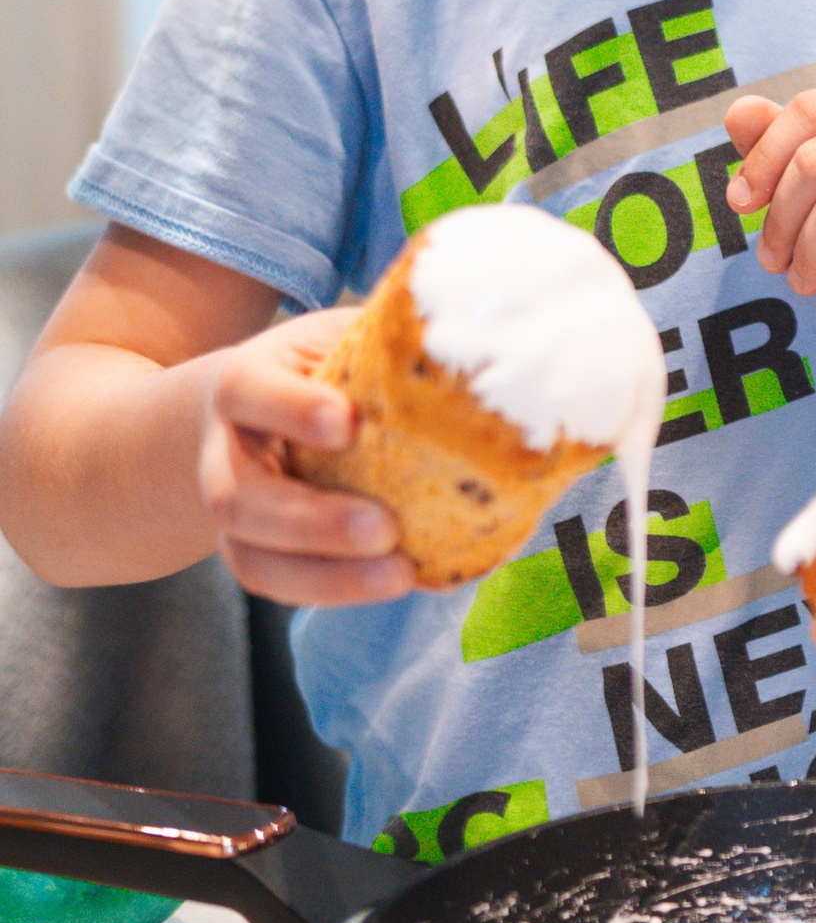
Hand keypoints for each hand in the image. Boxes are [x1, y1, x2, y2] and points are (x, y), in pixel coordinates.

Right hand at [198, 314, 415, 607]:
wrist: (249, 416)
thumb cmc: (317, 369)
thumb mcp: (339, 337)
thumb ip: (386, 339)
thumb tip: (483, 332)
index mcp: (244, 382)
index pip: (247, 391)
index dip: (292, 409)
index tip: (348, 421)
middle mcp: (224, 453)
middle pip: (239, 497)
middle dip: (313, 521)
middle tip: (385, 528)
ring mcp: (233, 513)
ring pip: (253, 559)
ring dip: (328, 576)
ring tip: (399, 573)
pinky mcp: (252, 554)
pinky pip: (282, 587)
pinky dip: (341, 591)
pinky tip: (403, 580)